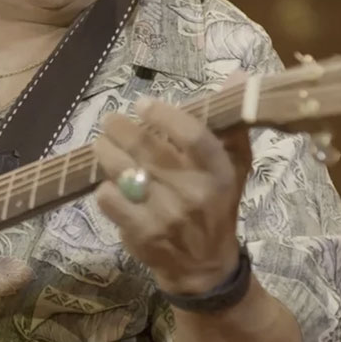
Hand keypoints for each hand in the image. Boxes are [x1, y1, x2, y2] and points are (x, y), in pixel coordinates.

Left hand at [92, 97, 251, 294]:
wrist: (205, 267)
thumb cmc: (217, 207)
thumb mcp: (235, 168)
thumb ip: (231, 123)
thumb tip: (238, 74)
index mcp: (220, 172)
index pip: (192, 134)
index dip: (163, 114)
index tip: (143, 104)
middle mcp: (195, 192)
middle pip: (148, 148)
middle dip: (120, 128)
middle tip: (110, 121)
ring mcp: (168, 215)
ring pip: (123, 171)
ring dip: (105, 153)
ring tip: (102, 145)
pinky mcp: (143, 233)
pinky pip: (110, 199)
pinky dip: (104, 188)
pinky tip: (108, 184)